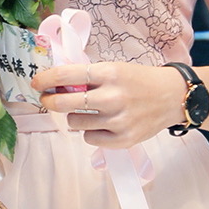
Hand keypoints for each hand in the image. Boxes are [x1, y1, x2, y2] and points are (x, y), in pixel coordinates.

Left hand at [33, 60, 185, 149]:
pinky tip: (102, 124)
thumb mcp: (114, 69)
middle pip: (64, 103)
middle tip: (49, 98)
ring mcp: (118, 120)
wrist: (172, 97)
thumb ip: (88, 77)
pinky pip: (89, 138)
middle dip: (51, 100)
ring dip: (74, 116)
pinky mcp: (124, 140)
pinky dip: (90, 131)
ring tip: (88, 110)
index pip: (66, 75)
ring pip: (74, 122)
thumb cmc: (138, 80)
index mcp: (109, 73)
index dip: (45, 79)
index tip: (36, 83)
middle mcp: (113, 97)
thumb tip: (55, 83)